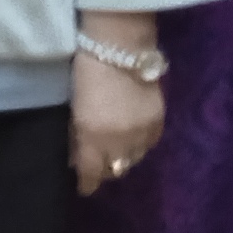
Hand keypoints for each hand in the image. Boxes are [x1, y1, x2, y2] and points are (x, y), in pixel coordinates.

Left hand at [69, 51, 165, 196]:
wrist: (120, 45)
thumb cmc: (86, 70)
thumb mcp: (73, 108)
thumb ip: (77, 136)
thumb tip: (77, 157)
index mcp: (94, 136)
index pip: (92, 173)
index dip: (87, 183)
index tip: (82, 187)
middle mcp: (121, 141)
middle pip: (115, 170)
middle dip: (105, 170)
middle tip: (97, 164)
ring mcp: (142, 131)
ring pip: (134, 160)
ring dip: (123, 158)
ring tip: (115, 151)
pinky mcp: (159, 121)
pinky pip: (149, 145)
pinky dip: (140, 145)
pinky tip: (132, 138)